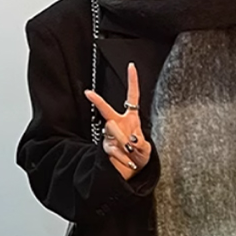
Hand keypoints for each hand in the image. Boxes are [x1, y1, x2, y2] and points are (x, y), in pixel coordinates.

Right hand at [84, 62, 151, 180]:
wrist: (132, 170)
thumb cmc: (140, 155)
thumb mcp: (146, 149)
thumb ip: (141, 144)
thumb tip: (131, 141)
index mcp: (131, 119)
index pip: (132, 97)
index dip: (132, 81)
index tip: (131, 66)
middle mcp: (118, 124)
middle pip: (107, 110)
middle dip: (98, 101)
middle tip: (89, 93)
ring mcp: (110, 135)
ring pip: (112, 132)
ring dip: (124, 142)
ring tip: (132, 150)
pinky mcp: (107, 148)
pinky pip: (113, 149)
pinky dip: (123, 157)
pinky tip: (130, 162)